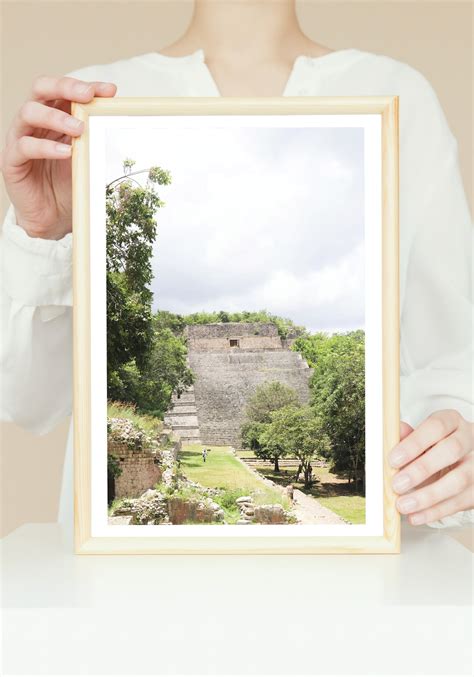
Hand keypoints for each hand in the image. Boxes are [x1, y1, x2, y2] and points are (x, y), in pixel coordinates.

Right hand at [0, 75, 116, 239]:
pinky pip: (25, 146)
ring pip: (29, 112)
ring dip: (56, 117)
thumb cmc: (68, 183)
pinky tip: (65, 152)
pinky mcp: (12, 160)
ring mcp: (20, 138)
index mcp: (52, 115)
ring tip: (79, 129)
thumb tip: (116, 118)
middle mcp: (33, 122)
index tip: (109, 91)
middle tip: (87, 96)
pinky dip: (46, 147)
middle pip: (41, 88)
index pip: (63, 90)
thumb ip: (93, 137)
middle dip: (65, 87)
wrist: (52, 217)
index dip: (85, 85)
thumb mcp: (86, 156)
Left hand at [389, 410, 473, 524]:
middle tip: (397, 484)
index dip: (415, 443)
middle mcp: (469, 439)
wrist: (461, 461)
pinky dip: (435, 512)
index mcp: (452, 421)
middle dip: (422, 469)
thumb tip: (391, 433)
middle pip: (451, 450)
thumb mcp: (421, 438)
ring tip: (403, 505)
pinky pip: (460, 502)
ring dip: (428, 496)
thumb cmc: (436, 447)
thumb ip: (406, 437)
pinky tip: (416, 516)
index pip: (436, 426)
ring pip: (458, 480)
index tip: (393, 459)